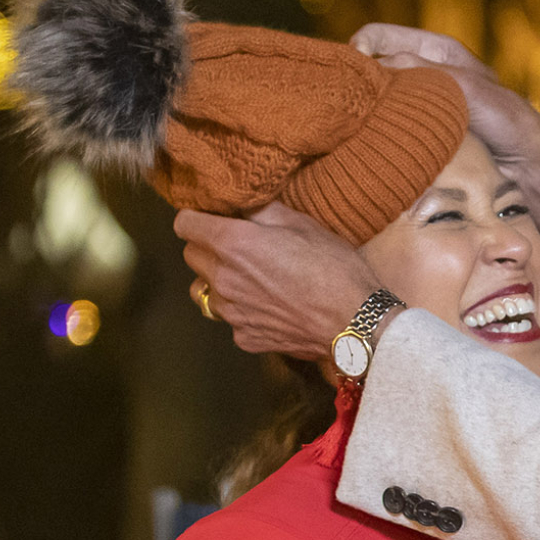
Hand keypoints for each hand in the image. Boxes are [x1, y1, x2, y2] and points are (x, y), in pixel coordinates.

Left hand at [174, 202, 381, 360]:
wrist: (354, 322)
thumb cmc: (333, 267)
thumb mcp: (302, 223)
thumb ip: (262, 210)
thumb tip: (243, 202)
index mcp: (232, 244)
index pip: (184, 224)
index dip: (198, 217)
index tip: (215, 218)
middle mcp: (222, 279)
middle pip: (190, 256)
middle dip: (207, 247)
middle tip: (239, 246)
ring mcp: (231, 313)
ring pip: (205, 290)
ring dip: (219, 281)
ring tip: (249, 279)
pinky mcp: (244, 337)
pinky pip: (230, 318)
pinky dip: (241, 310)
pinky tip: (269, 306)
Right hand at [351, 23, 539, 242]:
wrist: (529, 179)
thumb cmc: (512, 130)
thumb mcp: (473, 92)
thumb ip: (430, 75)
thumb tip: (383, 67)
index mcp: (437, 53)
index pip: (378, 38)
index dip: (360, 51)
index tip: (355, 77)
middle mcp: (422, 78)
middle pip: (369, 71)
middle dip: (357, 86)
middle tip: (351, 109)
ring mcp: (415, 112)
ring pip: (372, 105)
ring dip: (362, 117)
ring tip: (358, 132)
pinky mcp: (414, 143)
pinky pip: (381, 134)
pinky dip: (372, 140)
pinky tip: (369, 151)